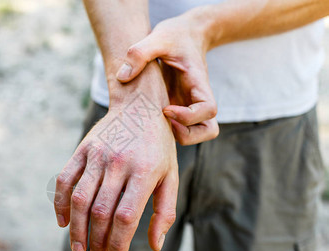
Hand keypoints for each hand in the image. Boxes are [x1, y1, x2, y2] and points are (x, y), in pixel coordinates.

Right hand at [54, 65, 178, 250]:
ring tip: (79, 248)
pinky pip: (65, 179)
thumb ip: (165, 211)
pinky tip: (62, 222)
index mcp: (144, 172)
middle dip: (97, 241)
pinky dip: (60, 203)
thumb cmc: (159, 147)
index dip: (118, 243)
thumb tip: (154, 245)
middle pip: (100, 212)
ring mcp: (98, 154)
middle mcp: (119, 163)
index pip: (126, 217)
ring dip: (76, 229)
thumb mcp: (171, 176)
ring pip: (80, 199)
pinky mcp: (83, 149)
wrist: (140, 107)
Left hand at [116, 12, 218, 144]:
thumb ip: (140, 53)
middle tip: (162, 121)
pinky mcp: (179, 109)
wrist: (186, 34)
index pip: (208, 110)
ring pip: (197, 134)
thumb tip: (123, 77)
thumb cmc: (175, 36)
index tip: (166, 109)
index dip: (189, 116)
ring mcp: (190, 106)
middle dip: (187, 134)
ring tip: (156, 123)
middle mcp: (198, 99)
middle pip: (208, 130)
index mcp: (199, 83)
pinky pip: (180, 130)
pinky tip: (148, 119)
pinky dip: (167, 132)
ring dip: (179, 136)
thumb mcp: (158, 37)